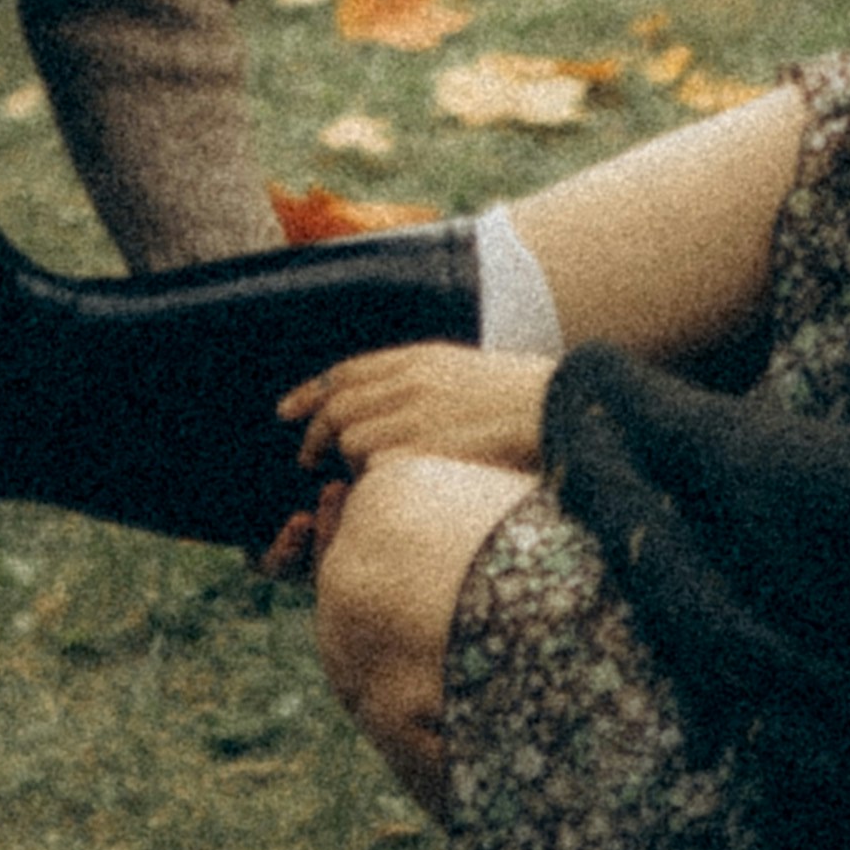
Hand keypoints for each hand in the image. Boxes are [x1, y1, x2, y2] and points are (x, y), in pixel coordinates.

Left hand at [276, 339, 549, 479]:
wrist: (563, 410)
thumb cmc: (523, 400)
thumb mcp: (464, 372)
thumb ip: (421, 382)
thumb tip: (384, 402)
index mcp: (420, 359)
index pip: (345, 372)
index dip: (309, 393)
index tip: (286, 412)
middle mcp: (411, 383)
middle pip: (339, 409)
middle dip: (315, 435)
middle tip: (307, 459)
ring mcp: (418, 417)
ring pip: (352, 443)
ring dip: (352, 464)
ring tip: (369, 477)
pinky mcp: (427, 451)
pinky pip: (378, 471)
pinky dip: (376, 483)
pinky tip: (394, 491)